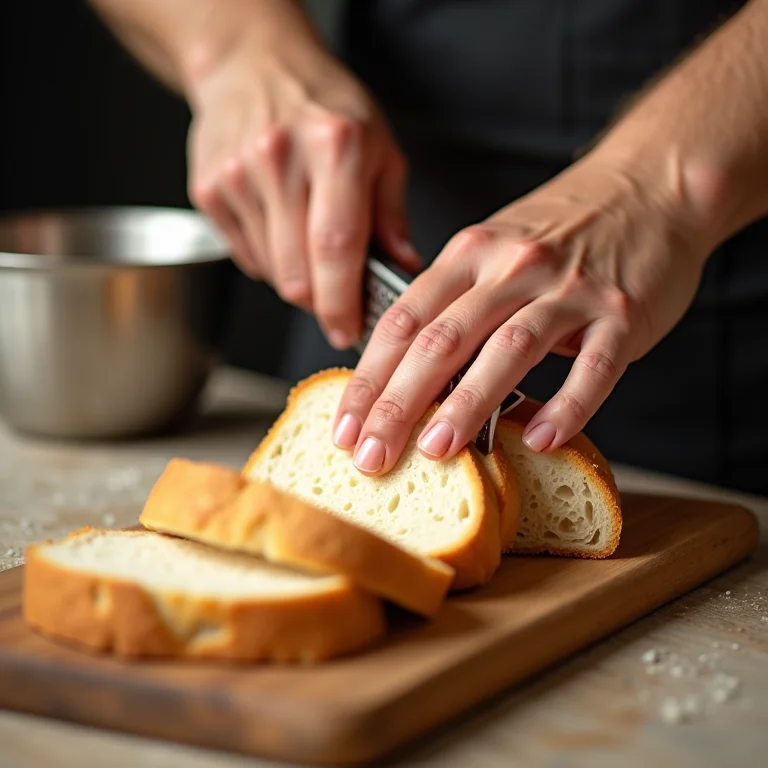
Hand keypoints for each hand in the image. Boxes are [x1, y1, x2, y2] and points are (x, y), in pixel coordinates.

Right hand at [186, 36, 418, 347]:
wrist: (253, 65)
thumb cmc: (325, 106)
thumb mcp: (379, 147)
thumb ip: (392, 214)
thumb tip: (404, 270)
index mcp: (334, 146)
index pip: (337, 249)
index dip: (343, 303)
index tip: (349, 331)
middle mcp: (280, 159)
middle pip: (297, 273)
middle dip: (321, 303)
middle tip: (338, 299)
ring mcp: (237, 175)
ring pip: (272, 272)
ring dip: (297, 279)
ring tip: (309, 243)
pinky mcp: (209, 190)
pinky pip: (245, 257)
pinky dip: (269, 259)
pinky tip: (280, 226)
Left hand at [332, 155, 708, 474]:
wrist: (648, 187)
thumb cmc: (561, 230)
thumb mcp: (493, 247)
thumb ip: (453, 303)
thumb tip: (405, 375)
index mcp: (469, 254)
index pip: (402, 321)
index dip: (367, 378)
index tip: (344, 427)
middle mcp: (512, 268)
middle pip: (441, 340)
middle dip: (398, 404)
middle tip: (371, 454)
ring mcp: (569, 290)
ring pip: (507, 350)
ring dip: (467, 405)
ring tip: (436, 451)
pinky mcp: (622, 313)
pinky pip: (593, 367)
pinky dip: (567, 406)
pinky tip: (540, 439)